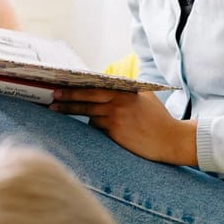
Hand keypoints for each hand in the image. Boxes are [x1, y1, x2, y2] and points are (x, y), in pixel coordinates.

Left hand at [49, 88, 197, 165]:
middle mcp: (119, 102)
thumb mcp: (146, 97)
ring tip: (55, 109)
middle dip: (67, 97)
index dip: (78, 85)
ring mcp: (116, 118)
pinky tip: (92, 126)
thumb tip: (110, 84)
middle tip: (52, 96)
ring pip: (89, 113)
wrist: (171, 140)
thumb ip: (128, 91)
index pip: (96, 86)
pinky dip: (93, 126)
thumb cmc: (159, 119)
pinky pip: (97, 127)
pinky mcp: (115, 133)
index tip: (63, 83)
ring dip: (72, 111)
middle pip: (87, 98)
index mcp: (125, 91)